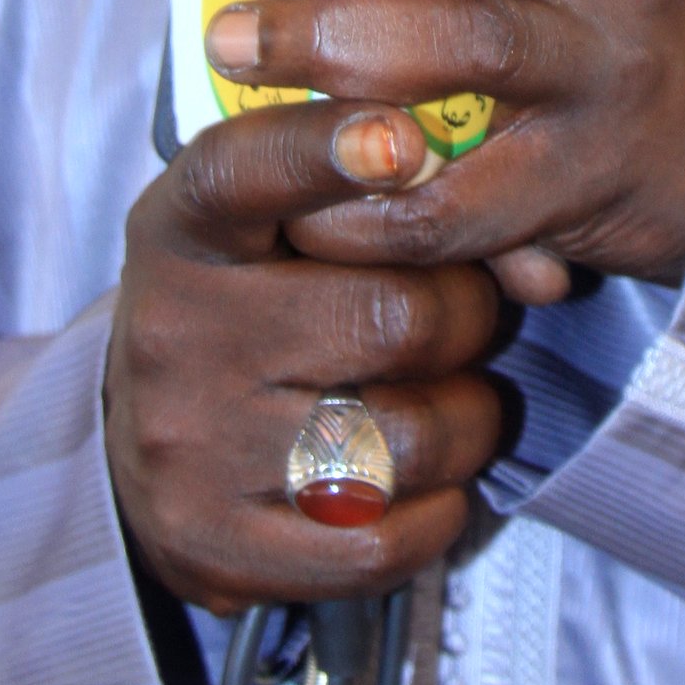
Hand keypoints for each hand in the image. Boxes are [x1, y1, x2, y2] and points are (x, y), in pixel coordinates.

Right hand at [107, 99, 502, 608]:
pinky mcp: (218, 544)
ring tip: (449, 403)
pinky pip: (381, 541)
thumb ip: (385, 206)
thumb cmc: (249, 311)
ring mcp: (194, 447)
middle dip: (465, 317)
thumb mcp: (275, 228)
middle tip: (462, 320)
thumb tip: (539, 266)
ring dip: (465, 421)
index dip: (325, 149)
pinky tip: (422, 484)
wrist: (145, 450)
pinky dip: (433, 514)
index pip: (242, 171)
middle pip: (390, 314)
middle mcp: (176, 332)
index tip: (405, 140)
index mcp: (183, 231)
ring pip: (408, 435)